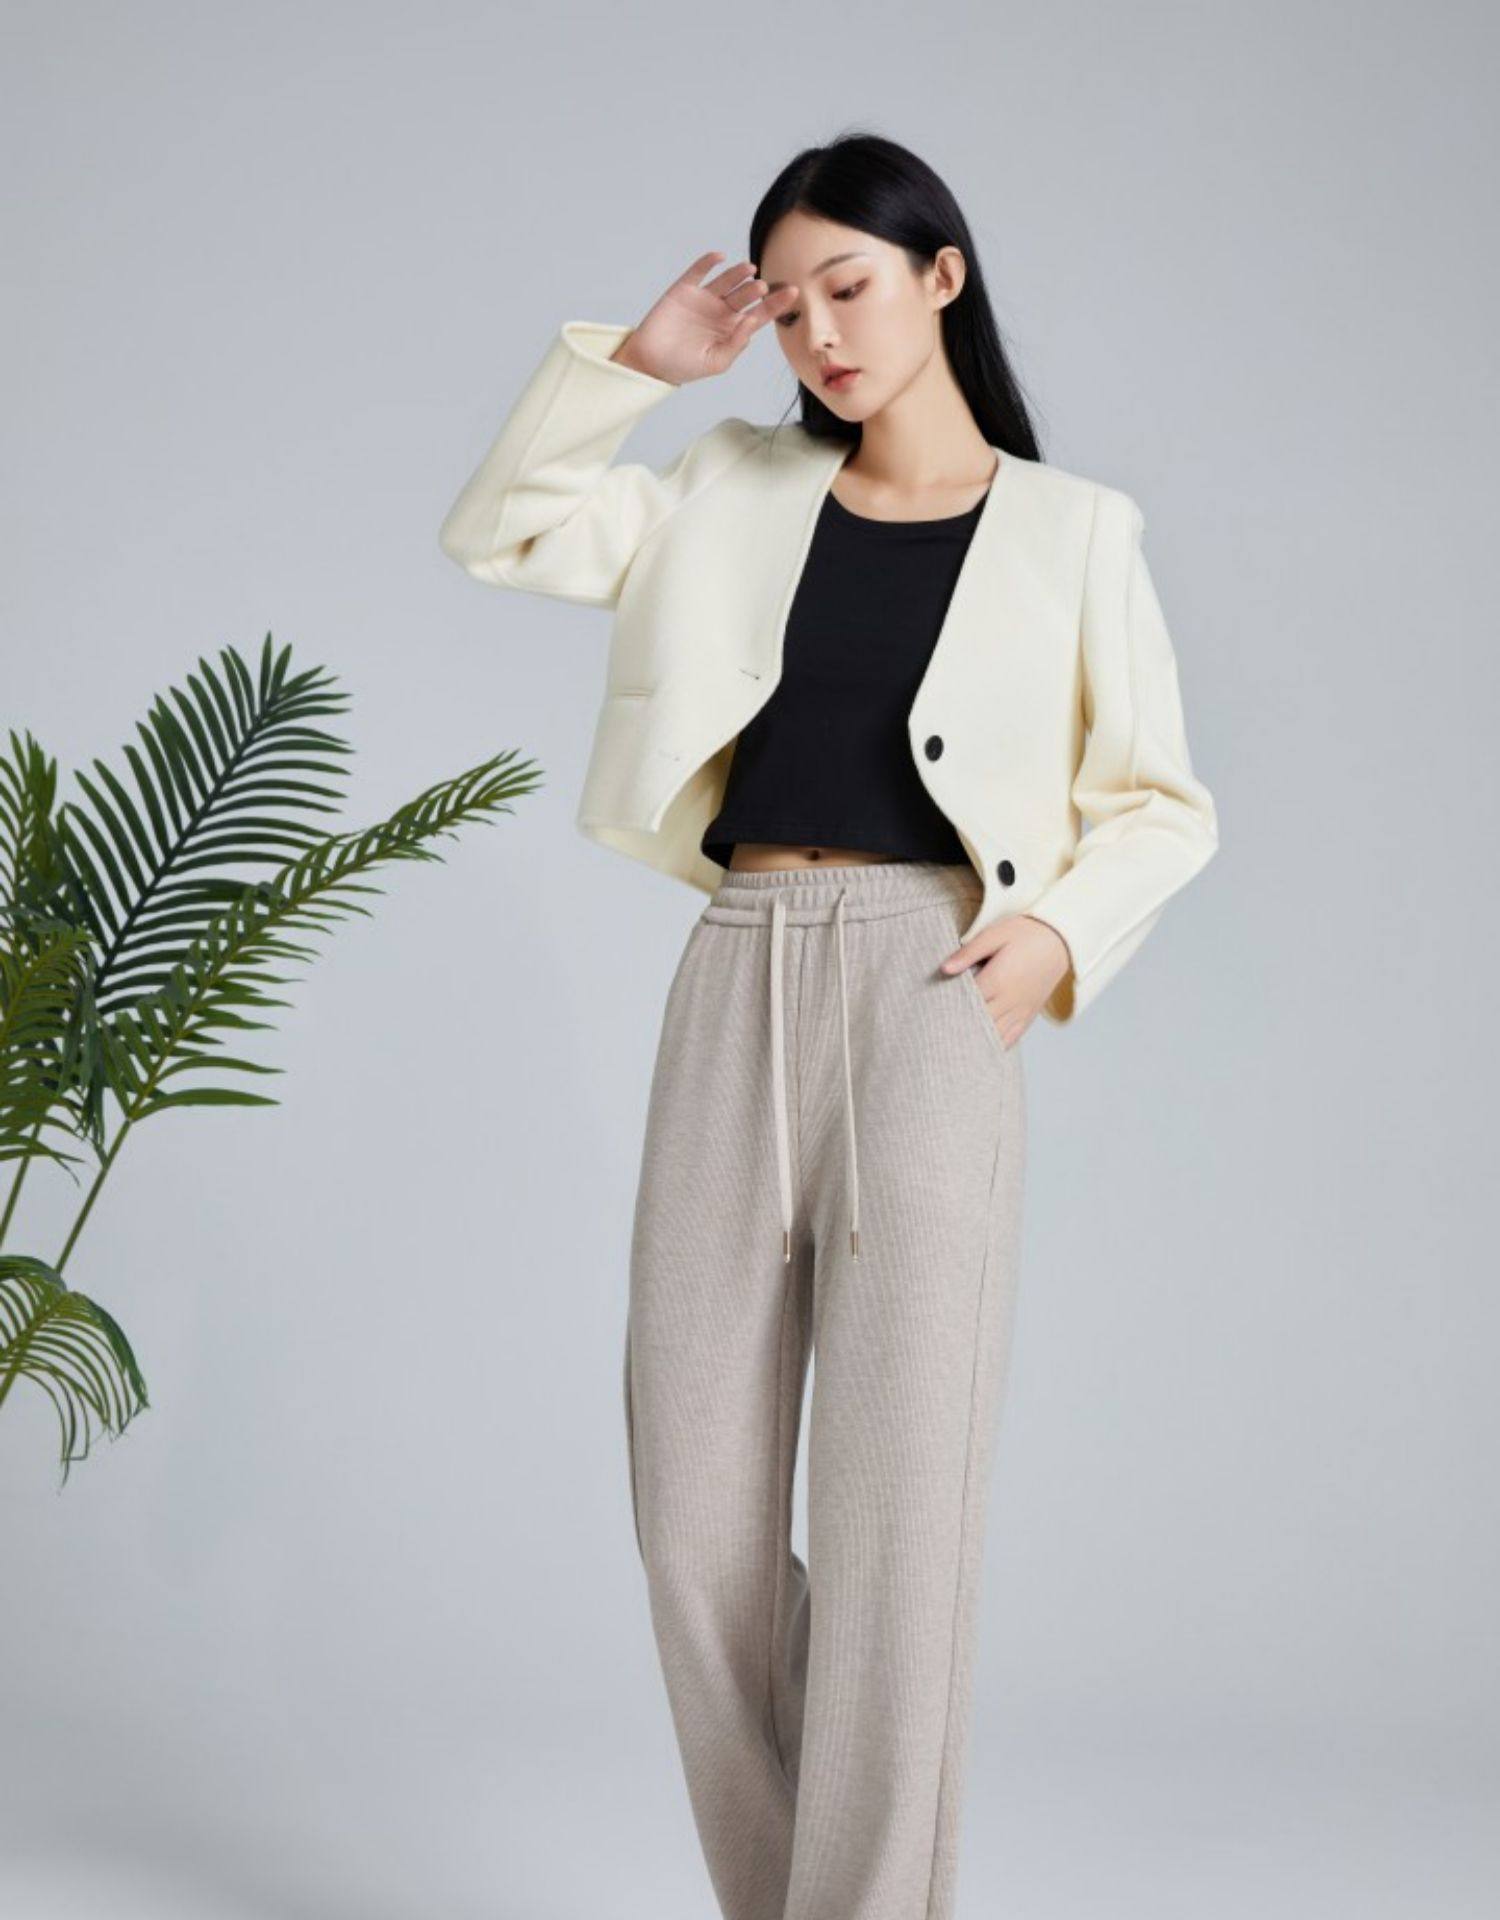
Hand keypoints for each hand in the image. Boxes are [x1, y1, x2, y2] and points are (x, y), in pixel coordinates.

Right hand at [610, 250, 798, 386]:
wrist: (651, 362)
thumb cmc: (685, 367)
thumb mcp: (716, 362)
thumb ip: (736, 343)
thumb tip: (752, 322)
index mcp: (733, 328)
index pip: (761, 313)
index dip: (777, 303)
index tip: (793, 292)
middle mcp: (722, 311)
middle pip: (746, 295)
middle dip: (755, 290)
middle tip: (761, 288)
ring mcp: (704, 298)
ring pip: (727, 280)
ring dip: (738, 273)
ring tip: (749, 269)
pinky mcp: (685, 289)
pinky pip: (699, 271)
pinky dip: (708, 261)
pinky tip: (720, 257)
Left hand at [941, 915, 1072, 1047]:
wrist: (1062, 941)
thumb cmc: (1026, 933)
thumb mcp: (996, 934)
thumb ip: (969, 953)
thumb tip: (944, 969)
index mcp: (998, 980)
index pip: (966, 1003)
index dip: (947, 1009)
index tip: (928, 1013)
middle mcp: (1010, 1000)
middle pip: (977, 1023)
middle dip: (956, 1029)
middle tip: (932, 1035)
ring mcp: (1020, 1011)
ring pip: (993, 1036)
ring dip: (973, 1041)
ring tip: (951, 1049)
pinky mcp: (1028, 1016)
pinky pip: (1010, 1038)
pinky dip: (993, 1045)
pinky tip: (978, 1050)